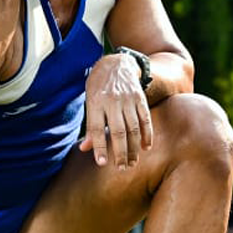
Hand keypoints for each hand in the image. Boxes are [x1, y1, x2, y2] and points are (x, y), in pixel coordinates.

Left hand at [79, 53, 151, 168]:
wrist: (116, 63)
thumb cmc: (98, 86)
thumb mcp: (89, 101)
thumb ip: (90, 125)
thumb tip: (85, 149)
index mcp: (95, 103)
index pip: (97, 129)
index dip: (99, 147)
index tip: (102, 163)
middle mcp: (112, 101)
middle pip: (117, 131)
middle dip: (119, 152)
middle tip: (121, 168)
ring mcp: (128, 100)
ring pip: (133, 128)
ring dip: (133, 148)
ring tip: (132, 163)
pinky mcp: (140, 98)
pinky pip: (145, 119)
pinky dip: (147, 134)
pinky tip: (145, 147)